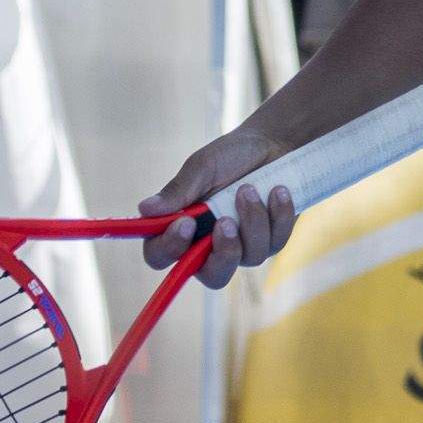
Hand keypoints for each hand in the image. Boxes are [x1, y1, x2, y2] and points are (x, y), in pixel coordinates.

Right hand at [138, 126, 299, 288]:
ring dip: (253, 220)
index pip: (160, 255)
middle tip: (226, 222)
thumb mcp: (202, 167)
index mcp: (181, 227)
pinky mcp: (271, 242)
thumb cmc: (229, 156)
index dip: (169, 248)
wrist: (271, 145)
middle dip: (225, 253)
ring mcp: (243, 248)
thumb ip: (178, 191)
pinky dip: (277, 214)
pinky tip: (278, 190)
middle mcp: (210, 245)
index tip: (185, 223)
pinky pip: (275, 242)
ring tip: (252, 187)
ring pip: (249, 257)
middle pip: (212, 277)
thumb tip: (144, 209)